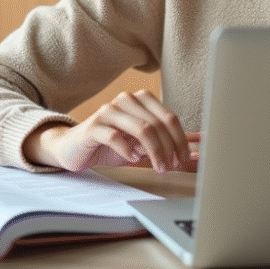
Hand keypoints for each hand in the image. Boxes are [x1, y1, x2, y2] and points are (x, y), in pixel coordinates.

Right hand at [25, 90, 197, 173]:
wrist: (73, 147)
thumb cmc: (111, 145)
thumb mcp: (140, 145)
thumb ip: (163, 145)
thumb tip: (196, 153)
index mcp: (140, 100)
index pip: (170, 117)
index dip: (180, 140)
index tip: (184, 159)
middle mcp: (126, 100)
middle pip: (158, 123)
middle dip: (169, 148)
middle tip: (172, 167)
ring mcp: (109, 111)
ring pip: (141, 129)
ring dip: (155, 152)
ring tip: (159, 168)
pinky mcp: (94, 126)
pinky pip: (116, 136)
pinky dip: (128, 150)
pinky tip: (133, 159)